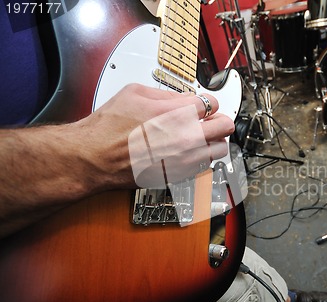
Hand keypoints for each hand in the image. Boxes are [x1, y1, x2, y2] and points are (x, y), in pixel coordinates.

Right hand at [77, 83, 234, 189]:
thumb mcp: (135, 93)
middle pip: (225, 126)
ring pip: (219, 149)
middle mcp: (187, 138)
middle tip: (209, 120)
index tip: (200, 106)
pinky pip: (203, 166)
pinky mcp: (178, 175)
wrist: (94, 158)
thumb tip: (184, 97)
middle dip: (218, 120)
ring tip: (199, 137)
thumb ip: (167, 94)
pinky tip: (186, 152)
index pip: (212, 103)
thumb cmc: (108, 128)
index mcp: (179, 113)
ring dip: (212, 141)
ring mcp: (185, 159)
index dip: (205, 103)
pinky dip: (199, 158)